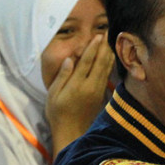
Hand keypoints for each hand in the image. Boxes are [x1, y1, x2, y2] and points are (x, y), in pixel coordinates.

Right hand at [45, 35, 112, 156]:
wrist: (71, 132)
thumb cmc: (57, 112)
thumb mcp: (53, 94)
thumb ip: (62, 75)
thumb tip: (70, 59)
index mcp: (77, 85)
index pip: (87, 62)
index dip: (93, 48)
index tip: (97, 36)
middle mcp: (90, 86)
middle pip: (100, 62)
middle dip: (104, 46)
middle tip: (108, 32)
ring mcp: (97, 90)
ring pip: (106, 68)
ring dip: (109, 53)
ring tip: (111, 40)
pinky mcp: (101, 95)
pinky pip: (106, 75)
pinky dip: (109, 64)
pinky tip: (110, 57)